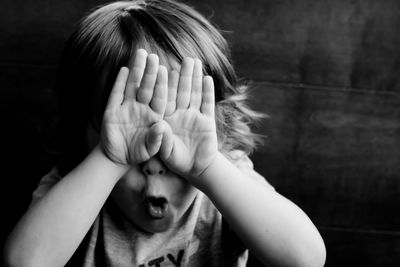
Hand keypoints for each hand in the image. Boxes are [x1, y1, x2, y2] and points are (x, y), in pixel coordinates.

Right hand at [100, 49, 167, 164]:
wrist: (118, 157)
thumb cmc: (138, 152)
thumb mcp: (149, 149)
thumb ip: (157, 140)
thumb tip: (161, 127)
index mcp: (155, 116)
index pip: (160, 98)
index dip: (162, 85)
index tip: (166, 71)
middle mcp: (142, 108)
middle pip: (147, 87)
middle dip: (150, 72)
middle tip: (154, 56)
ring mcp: (127, 107)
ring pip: (132, 86)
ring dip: (136, 71)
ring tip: (140, 54)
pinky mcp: (112, 111)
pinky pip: (116, 94)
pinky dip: (120, 82)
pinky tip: (124, 69)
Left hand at [160, 58, 217, 180]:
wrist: (195, 169)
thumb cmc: (177, 160)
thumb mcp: (165, 152)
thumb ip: (161, 139)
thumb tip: (160, 126)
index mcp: (166, 118)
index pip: (164, 98)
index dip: (163, 83)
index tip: (161, 68)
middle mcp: (180, 114)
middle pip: (180, 91)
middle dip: (181, 75)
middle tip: (180, 57)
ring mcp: (194, 116)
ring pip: (194, 93)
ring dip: (194, 78)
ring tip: (194, 61)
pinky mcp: (207, 121)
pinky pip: (207, 104)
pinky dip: (208, 92)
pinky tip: (207, 79)